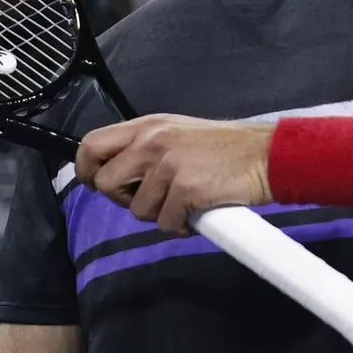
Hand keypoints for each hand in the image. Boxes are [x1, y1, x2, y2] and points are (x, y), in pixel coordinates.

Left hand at [76, 115, 273, 234]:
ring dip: (158, 215)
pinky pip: (165, 223)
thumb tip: (120, 174)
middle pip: (105, 183)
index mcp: (148, 125)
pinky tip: (196, 215)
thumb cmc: (227, 148)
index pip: (92, 144)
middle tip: (149, 200)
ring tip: (182, 205)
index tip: (96, 183)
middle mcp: (153, 141)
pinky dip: (180, 226)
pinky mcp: (186, 190)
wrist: (267, 156)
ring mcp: (169, 166)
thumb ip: (148, 147)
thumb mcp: (179, 133)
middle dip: (122, 199)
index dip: (86, 170)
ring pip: (137, 210)